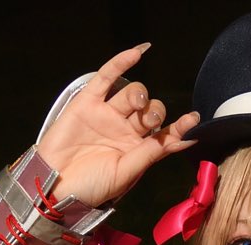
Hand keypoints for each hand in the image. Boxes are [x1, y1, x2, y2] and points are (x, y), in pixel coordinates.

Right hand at [39, 43, 199, 207]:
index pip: (164, 133)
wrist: (56, 187)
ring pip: (132, 94)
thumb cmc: (91, 187)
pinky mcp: (87, 102)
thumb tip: (186, 140)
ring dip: (140, 94)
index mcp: (136, 150)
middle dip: (155, 111)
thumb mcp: (127, 172)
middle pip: (150, 110)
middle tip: (150, 120)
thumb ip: (153, 152)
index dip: (180, 125)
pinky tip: (139, 52)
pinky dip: (121, 63)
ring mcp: (106, 115)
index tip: (194, 118)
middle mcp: (124, 131)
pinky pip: (106, 77)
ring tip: (138, 104)